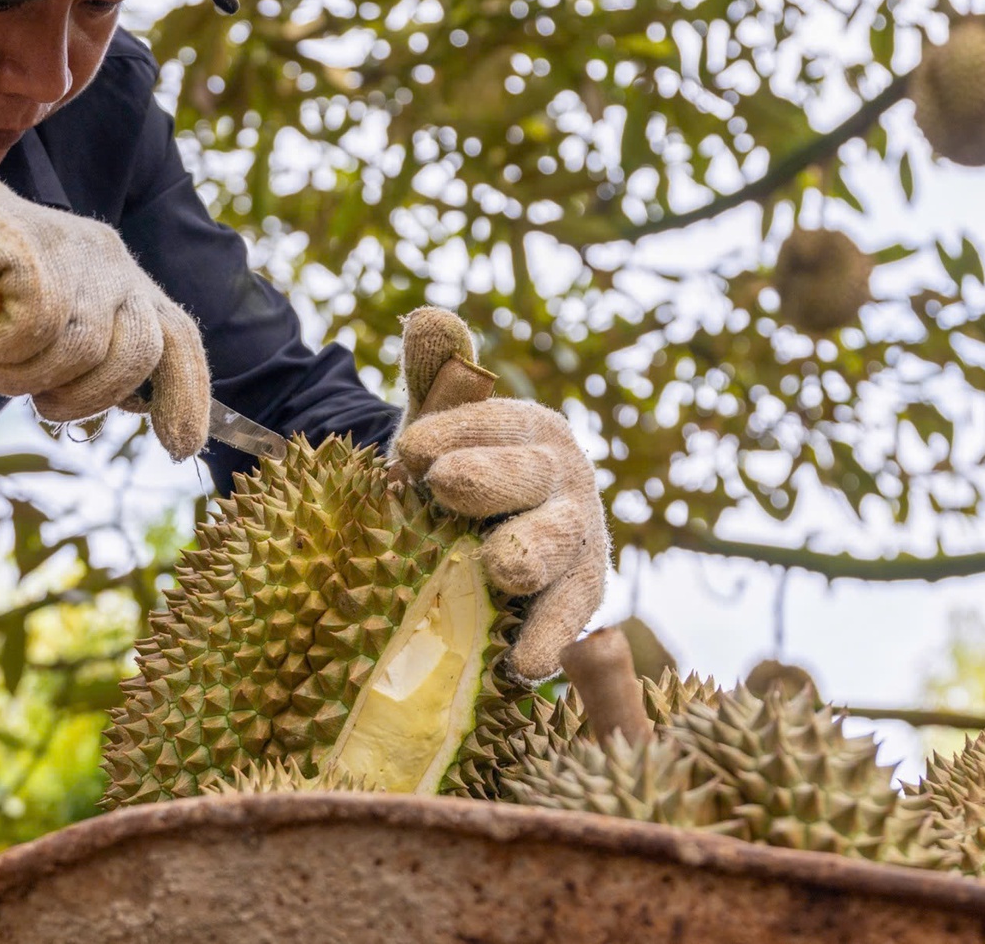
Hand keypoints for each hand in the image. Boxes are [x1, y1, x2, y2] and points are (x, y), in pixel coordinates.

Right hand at [0, 175, 210, 459]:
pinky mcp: (29, 239)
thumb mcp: (45, 336)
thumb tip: (135, 403)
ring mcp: (73, 244)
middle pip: (138, 351)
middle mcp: (111, 259)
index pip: (178, 336)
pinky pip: (36, 322)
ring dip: (25, 376)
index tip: (181, 446)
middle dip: (84, 397)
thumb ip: (89, 361)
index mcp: (123, 282)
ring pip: (81, 345)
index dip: (186, 395)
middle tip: (36, 399)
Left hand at [388, 307, 608, 682]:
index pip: (497, 423)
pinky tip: (522, 664)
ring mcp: (576, 542)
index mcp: (533, 428)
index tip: (408, 449)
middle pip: (531, 479)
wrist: (478, 533)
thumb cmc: (458, 465)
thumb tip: (431, 318)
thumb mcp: (441, 418)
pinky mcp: (573, 599)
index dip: (457, 431)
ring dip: (531, 557)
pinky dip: (547, 639)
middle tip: (447, 486)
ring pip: (561, 548)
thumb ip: (436, 370)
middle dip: (492, 480)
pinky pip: (566, 617)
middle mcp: (564, 481)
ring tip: (499, 568)